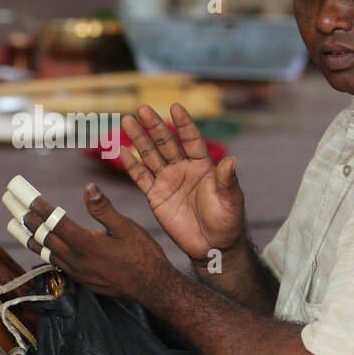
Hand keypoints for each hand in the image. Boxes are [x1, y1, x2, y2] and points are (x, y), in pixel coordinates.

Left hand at [22, 183, 170, 302]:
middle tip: (11, 202)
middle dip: (26, 218)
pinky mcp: (81, 279)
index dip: (39, 207)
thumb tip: (88, 187)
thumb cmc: (143, 255)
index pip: (55, 221)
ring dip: (30, 235)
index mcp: (86, 244)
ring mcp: (77, 271)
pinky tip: (41, 245)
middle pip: (44, 235)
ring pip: (46, 251)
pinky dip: (43, 250)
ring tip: (15, 223)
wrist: (152, 288)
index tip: (25, 194)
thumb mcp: (126, 227)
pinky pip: (55, 262)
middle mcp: (76, 259)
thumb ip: (104, 208)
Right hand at [119, 103, 244, 261]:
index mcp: (203, 165)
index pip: (192, 139)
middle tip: (143, 108)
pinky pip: (141, 177)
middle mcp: (183, 168)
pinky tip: (122, 150)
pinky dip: (131, 164)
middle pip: (166, 143)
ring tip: (127, 120)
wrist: (212, 246)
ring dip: (139, 139)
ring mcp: (168, 181)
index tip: (175, 107)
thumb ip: (227, 180)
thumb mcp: (231, 200)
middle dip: (154, 126)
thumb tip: (232, 160)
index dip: (183, 124)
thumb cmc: (226, 221)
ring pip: (150, 155)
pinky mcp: (155, 196)